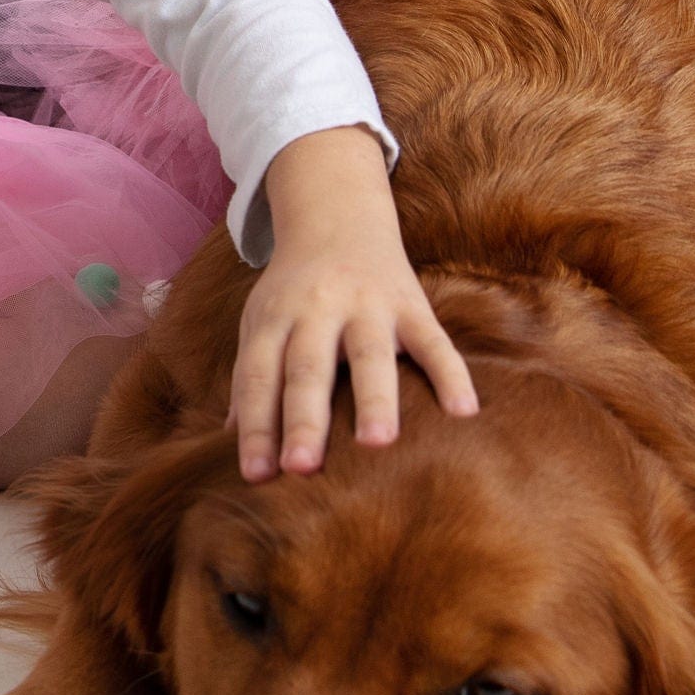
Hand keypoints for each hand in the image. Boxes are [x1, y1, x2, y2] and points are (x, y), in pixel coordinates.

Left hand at [230, 125, 476, 480]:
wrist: (339, 219)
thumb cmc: (294, 292)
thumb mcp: (262, 324)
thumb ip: (251, 379)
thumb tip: (231, 439)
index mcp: (274, 319)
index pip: (259, 377)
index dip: (256, 427)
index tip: (255, 476)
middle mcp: (317, 310)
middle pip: (308, 369)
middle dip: (304, 419)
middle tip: (301, 469)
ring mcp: (367, 306)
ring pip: (369, 355)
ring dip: (373, 398)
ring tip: (376, 444)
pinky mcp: (412, 304)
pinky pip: (435, 341)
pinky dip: (450, 374)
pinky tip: (463, 413)